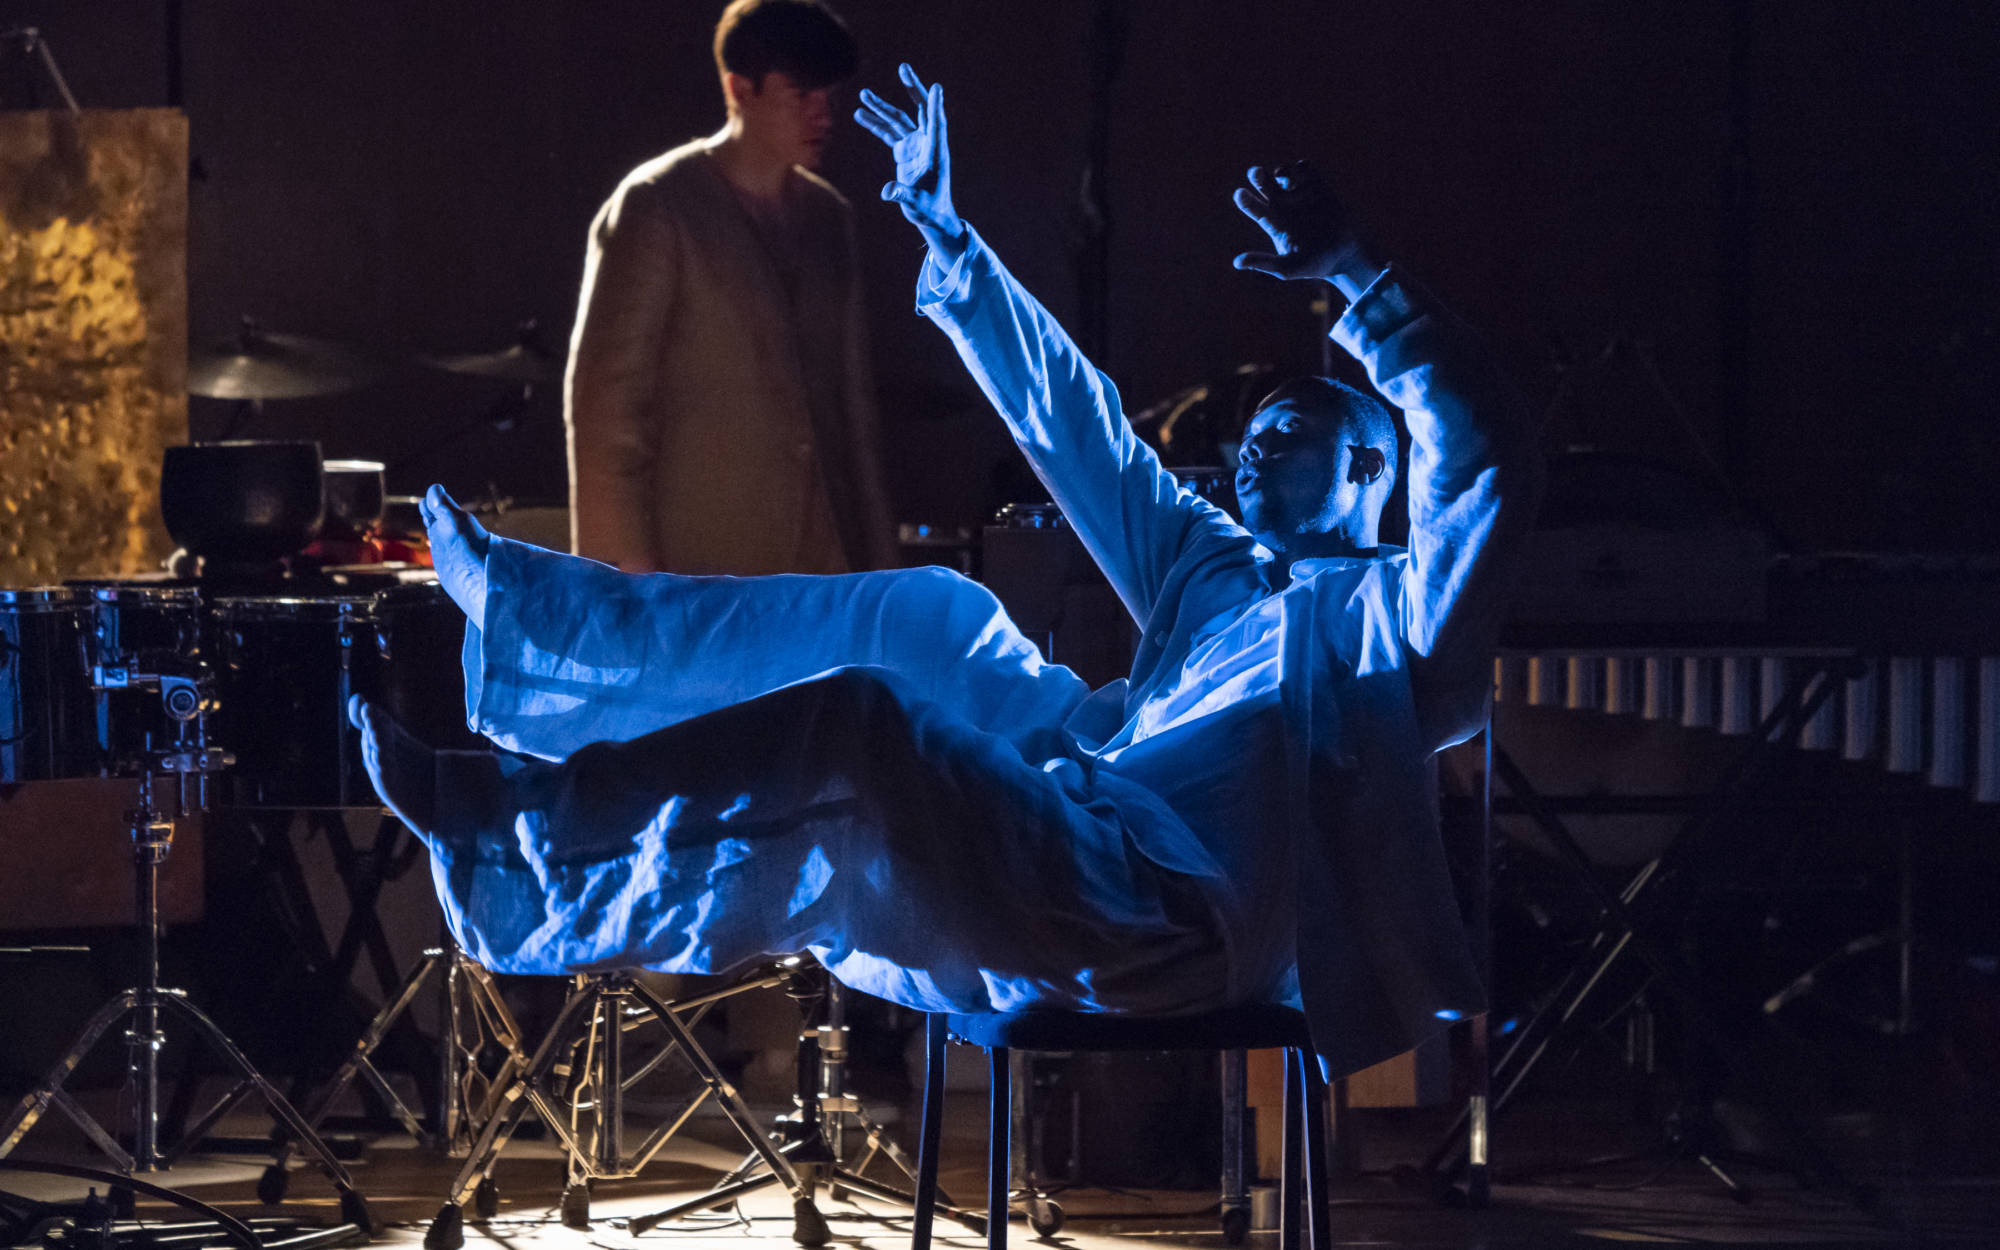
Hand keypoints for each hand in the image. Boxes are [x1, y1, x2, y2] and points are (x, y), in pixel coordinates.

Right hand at [854, 63, 964, 257]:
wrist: (931, 215)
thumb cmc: (929, 209)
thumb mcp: (916, 203)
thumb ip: (902, 195)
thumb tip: (888, 192)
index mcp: (935, 152)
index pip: (936, 124)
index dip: (935, 106)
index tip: (936, 87)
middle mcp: (926, 143)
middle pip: (920, 109)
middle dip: (912, 88)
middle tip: (904, 67)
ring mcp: (915, 145)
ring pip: (898, 119)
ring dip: (881, 107)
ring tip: (863, 94)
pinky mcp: (904, 151)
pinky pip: (889, 133)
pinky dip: (876, 124)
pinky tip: (860, 114)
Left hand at [1231, 161, 1381, 298]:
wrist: (1349, 254)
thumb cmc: (1317, 265)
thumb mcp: (1287, 267)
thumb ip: (1263, 263)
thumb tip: (1237, 262)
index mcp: (1274, 223)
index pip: (1253, 207)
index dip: (1245, 200)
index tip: (1240, 194)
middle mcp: (1285, 207)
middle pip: (1264, 185)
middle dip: (1258, 176)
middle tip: (1256, 173)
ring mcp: (1302, 196)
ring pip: (1283, 174)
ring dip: (1280, 171)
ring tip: (1282, 176)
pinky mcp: (1320, 188)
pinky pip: (1306, 169)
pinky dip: (1302, 167)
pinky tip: (1301, 173)